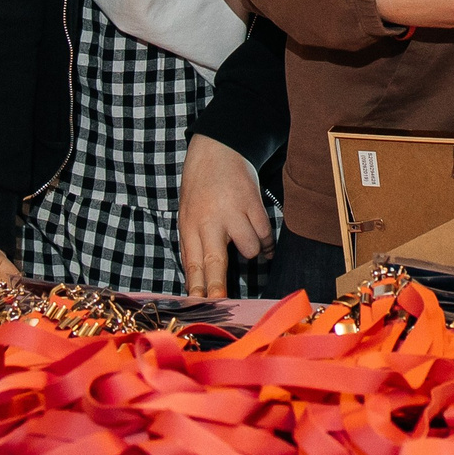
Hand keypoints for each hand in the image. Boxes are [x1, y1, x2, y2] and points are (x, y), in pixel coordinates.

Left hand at [178, 133, 272, 297]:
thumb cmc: (200, 186)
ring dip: (251, 251)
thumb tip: (200, 280)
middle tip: (222, 303)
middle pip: (215, 262)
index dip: (196, 287)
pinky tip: (262, 240)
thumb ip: (195, 244)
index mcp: (190, 225)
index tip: (198, 306)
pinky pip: (265, 234)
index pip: (192, 263)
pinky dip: (266, 241)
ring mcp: (233, 213)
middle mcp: (210, 221)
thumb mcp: (187, 214)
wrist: (218, 149)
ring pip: (249, 249)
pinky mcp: (253, 204)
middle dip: (218, 287)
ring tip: (246, 240)